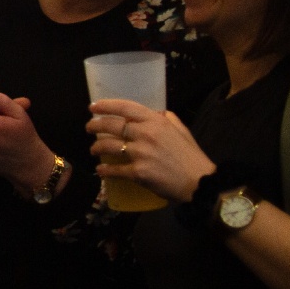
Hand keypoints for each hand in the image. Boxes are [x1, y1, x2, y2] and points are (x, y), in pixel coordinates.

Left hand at [88, 100, 214, 203]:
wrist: (201, 183)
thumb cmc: (192, 157)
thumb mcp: (182, 131)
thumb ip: (168, 119)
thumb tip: (156, 112)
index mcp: (156, 122)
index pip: (125, 108)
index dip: (105, 106)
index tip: (93, 107)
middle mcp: (146, 134)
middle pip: (111, 125)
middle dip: (94, 126)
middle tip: (89, 129)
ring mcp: (140, 153)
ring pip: (107, 146)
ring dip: (96, 148)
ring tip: (94, 150)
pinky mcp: (137, 172)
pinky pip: (114, 169)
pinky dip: (104, 170)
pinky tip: (100, 171)